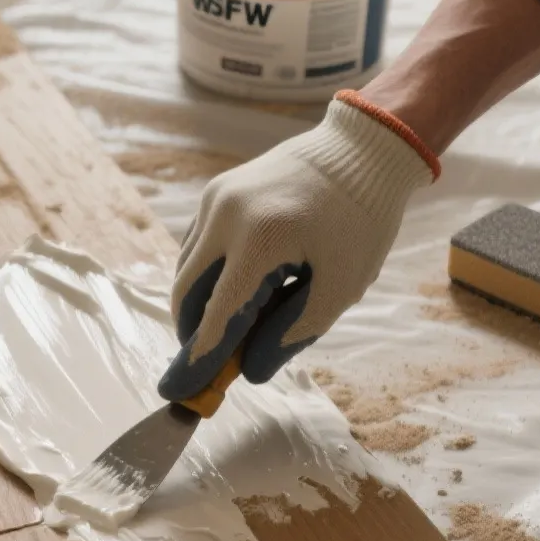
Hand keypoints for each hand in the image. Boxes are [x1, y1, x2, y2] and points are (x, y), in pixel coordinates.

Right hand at [159, 94, 434, 400]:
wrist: (360, 148)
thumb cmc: (361, 220)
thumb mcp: (341, 286)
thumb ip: (294, 332)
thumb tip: (250, 369)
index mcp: (262, 239)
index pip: (218, 314)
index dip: (200, 358)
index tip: (179, 392)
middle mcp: (226, 215)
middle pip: (187, 293)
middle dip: (193, 335)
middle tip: (206, 368)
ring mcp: (215, 200)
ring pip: (186, 270)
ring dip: (200, 307)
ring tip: (233, 330)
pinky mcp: (216, 192)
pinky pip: (197, 247)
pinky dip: (207, 278)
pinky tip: (234, 294)